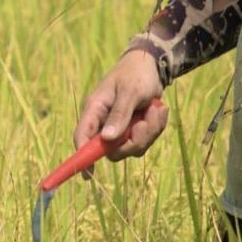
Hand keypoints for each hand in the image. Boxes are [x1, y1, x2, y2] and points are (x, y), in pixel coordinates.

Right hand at [73, 48, 168, 174]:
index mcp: (95, 109)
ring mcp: (119, 128)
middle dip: (133, 141)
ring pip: (131, 148)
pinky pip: (144, 142)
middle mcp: (104, 122)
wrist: (152, 66)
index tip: (87, 175)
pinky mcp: (133, 130)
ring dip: (149, 132)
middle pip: (111, 150)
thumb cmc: (136, 74)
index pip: (81, 137)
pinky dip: (155, 128)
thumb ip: (119, 115)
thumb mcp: (129, 92)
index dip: (82, 157)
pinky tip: (159, 110)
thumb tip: (107, 139)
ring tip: (156, 110)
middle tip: (145, 124)